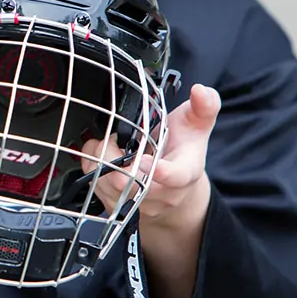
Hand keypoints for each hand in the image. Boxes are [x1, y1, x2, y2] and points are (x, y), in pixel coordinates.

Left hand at [80, 84, 220, 230]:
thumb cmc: (183, 152)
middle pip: (130, 181)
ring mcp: (138, 203)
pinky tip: (104, 157)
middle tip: (114, 138)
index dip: (157, 171)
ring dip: (101, 159)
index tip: (141, 158)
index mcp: (184, 173)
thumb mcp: (197, 125)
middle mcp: (161, 194)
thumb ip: (203, 106)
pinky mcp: (118, 206)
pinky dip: (92, 167)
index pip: (173, 177)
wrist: (176, 188)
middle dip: (114, 155)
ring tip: (112, 145)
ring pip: (107, 184)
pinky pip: (95, 187)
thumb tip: (200, 91)